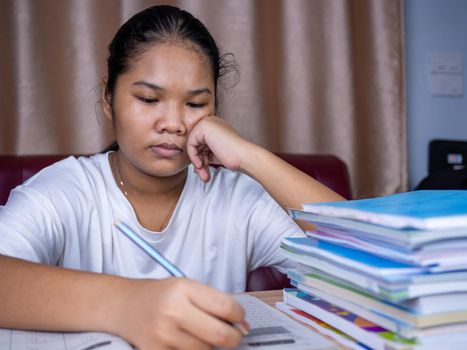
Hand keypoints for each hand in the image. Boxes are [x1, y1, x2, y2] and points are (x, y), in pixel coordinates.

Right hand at [110, 278, 246, 349]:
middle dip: (233, 337)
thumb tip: (242, 325)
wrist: (123, 305)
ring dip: (211, 345)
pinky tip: (188, 342)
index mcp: (183, 288)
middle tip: (232, 334)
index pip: (226, 306)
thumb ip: (213, 302)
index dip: (239, 315)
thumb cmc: (160, 295)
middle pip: (220, 335)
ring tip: (201, 334)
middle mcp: (173, 311)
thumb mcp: (186, 287)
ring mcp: (163, 335)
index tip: (238, 318)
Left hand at [186, 116, 251, 181]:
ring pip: (192, 146)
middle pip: (195, 144)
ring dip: (197, 163)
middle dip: (199, 162)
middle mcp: (210, 121)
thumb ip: (204, 153)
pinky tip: (201, 165)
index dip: (201, 158)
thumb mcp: (215, 154)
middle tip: (204, 175)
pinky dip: (194, 157)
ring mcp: (207, 122)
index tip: (205, 170)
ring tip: (204, 175)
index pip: (200, 143)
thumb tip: (194, 161)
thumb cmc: (234, 156)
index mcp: (214, 126)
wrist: (243, 156)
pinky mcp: (203, 127)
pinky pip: (190, 144)